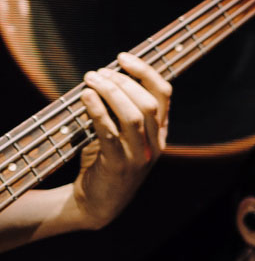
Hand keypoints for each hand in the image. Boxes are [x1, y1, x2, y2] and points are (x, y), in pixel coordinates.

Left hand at [69, 53, 172, 229]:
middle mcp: (155, 143)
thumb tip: (103, 75)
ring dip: (110, 93)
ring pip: (133, 115)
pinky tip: (85, 97)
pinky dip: (97, 111)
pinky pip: (110, 133)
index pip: (163, 94)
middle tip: (97, 72)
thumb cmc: (104, 163)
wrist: (97, 203)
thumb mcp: (120, 135)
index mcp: (159, 132)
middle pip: (148, 102)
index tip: (122, 57)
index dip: (145, 71)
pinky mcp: (119, 165)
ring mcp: (139, 156)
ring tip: (89, 80)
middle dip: (123, 81)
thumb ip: (119, 110)